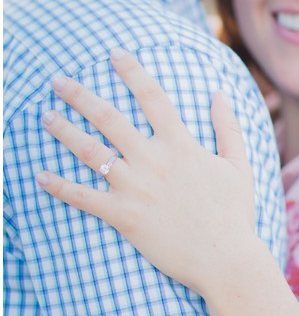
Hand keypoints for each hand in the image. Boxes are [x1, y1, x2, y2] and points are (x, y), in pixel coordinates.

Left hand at [36, 48, 260, 297]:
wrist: (226, 261)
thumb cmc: (235, 216)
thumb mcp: (239, 167)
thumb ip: (228, 128)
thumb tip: (219, 93)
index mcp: (181, 146)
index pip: (152, 97)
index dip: (132, 71)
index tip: (114, 54)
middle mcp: (154, 161)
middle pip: (109, 118)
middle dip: (80, 95)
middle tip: (58, 81)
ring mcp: (136, 188)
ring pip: (89, 151)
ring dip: (63, 131)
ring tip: (46, 117)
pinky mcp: (123, 216)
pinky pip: (83, 196)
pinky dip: (59, 186)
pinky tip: (41, 176)